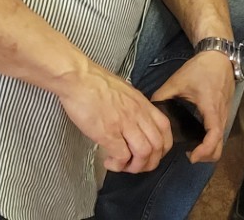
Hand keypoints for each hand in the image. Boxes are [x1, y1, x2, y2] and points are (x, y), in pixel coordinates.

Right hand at [58, 64, 172, 173]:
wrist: (78, 78)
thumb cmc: (95, 82)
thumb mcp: (124, 91)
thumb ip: (133, 107)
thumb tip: (133, 123)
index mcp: (142, 104)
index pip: (165, 129)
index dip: (162, 147)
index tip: (151, 154)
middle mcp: (137, 114)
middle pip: (157, 146)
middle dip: (149, 162)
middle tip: (136, 165)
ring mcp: (124, 124)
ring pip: (144, 153)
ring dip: (135, 166)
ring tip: (122, 166)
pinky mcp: (108, 133)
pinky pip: (122, 157)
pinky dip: (118, 165)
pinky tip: (109, 161)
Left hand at [150, 51, 236, 163]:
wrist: (219, 55)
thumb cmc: (201, 68)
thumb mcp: (178, 81)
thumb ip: (162, 95)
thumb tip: (149, 110)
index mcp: (211, 108)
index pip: (214, 137)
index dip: (204, 151)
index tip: (191, 156)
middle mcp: (221, 114)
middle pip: (220, 146)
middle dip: (206, 156)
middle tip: (190, 154)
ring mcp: (225, 113)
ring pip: (221, 140)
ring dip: (209, 148)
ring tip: (192, 147)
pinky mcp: (225, 111)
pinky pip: (220, 131)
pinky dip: (212, 139)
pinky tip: (198, 134)